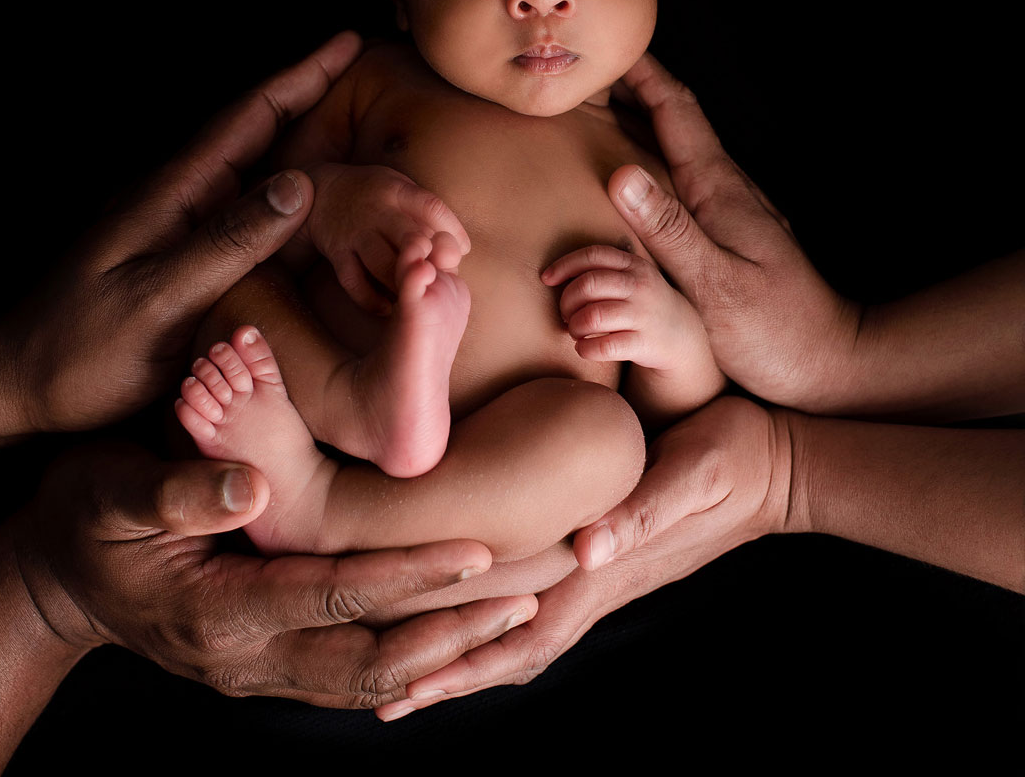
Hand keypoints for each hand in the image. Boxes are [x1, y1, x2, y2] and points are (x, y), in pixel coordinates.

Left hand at [0, 32, 362, 450]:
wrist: (23, 381)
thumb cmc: (84, 349)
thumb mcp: (159, 298)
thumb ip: (227, 243)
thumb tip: (298, 186)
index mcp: (173, 194)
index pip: (248, 118)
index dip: (301, 79)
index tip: (346, 45)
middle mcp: (177, 196)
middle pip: (253, 129)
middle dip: (307, 94)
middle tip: (357, 70)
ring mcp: (176, 221)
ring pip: (250, 164)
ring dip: (297, 135)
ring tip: (346, 120)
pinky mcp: (177, 250)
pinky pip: (241, 202)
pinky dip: (281, 185)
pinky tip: (300, 196)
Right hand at [18, 443, 537, 708]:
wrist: (51, 579)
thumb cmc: (84, 522)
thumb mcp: (112, 494)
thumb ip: (177, 493)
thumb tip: (250, 487)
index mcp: (215, 611)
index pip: (333, 595)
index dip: (407, 573)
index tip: (479, 551)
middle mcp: (246, 657)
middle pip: (372, 656)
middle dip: (455, 628)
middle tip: (533, 594)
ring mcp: (257, 670)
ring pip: (370, 677)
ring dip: (445, 650)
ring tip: (517, 615)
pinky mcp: (265, 664)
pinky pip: (350, 675)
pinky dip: (408, 663)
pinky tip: (453, 642)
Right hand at [303, 163, 469, 312]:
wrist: (322, 193)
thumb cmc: (375, 195)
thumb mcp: (400, 188)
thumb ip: (424, 214)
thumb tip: (456, 249)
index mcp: (397, 192)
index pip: (431, 207)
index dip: (452, 229)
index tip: (462, 250)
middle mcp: (376, 211)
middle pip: (408, 237)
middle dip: (427, 260)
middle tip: (438, 277)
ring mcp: (355, 233)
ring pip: (382, 264)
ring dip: (402, 285)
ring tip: (417, 297)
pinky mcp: (337, 252)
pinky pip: (354, 281)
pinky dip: (370, 299)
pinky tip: (387, 309)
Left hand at [375, 396, 791, 717]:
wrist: (772, 464)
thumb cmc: (732, 458)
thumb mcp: (694, 474)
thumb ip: (646, 511)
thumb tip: (589, 547)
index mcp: (605, 572)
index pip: (527, 636)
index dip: (467, 664)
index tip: (408, 684)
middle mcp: (594, 583)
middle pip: (514, 652)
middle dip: (451, 676)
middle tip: (383, 698)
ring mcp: (600, 573)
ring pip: (524, 634)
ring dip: (468, 657)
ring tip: (409, 671)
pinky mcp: (605, 554)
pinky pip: (542, 603)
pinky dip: (499, 623)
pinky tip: (472, 616)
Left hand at [542, 243, 723, 416]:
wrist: (681, 336)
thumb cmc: (640, 303)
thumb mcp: (629, 277)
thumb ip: (599, 270)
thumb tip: (551, 276)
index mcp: (632, 264)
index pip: (593, 255)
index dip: (564, 265)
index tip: (547, 279)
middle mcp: (640, 286)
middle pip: (588, 285)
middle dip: (567, 301)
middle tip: (565, 314)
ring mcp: (644, 315)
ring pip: (592, 316)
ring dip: (574, 327)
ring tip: (576, 332)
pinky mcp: (645, 343)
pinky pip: (604, 346)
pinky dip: (585, 349)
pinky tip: (583, 349)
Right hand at [608, 54, 860, 408]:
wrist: (830, 364)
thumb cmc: (774, 332)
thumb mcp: (715, 284)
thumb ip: (669, 229)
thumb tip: (621, 172)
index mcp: (720, 192)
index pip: (677, 113)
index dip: (641, 75)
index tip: (605, 48)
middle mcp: (727, 191)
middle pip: (677, 121)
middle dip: (634, 90)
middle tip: (588, 75)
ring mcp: (732, 211)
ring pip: (680, 149)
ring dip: (643, 123)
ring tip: (602, 113)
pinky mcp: (730, 235)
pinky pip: (682, 180)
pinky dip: (653, 161)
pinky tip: (637, 180)